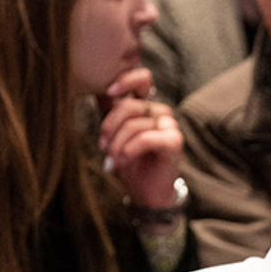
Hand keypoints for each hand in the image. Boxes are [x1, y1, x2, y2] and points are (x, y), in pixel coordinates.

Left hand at [99, 68, 182, 208]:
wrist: (145, 192)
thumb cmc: (129, 163)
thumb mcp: (113, 134)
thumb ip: (109, 112)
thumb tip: (96, 90)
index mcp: (144, 107)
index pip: (142, 79)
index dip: (126, 79)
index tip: (108, 92)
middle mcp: (158, 113)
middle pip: (129, 106)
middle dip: (109, 127)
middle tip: (102, 146)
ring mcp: (169, 126)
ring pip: (134, 124)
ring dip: (117, 144)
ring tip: (112, 160)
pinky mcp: (174, 142)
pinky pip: (146, 138)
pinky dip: (129, 150)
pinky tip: (122, 161)